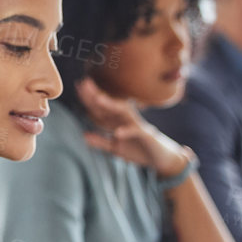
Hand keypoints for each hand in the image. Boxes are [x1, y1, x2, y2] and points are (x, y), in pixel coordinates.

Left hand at [76, 78, 191, 176]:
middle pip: (109, 106)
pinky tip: (118, 132)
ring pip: (123, 113)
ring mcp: (137, 126)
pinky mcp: (147, 136)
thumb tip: (84, 136)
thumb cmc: (140, 151)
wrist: (163, 160)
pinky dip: (127, 131)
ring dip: (111, 106)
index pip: (101, 109)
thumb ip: (101, 142)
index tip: (78, 87)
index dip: (89, 100)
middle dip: (97, 95)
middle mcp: (127, 120)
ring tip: (98, 99)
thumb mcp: (116, 148)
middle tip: (84, 82)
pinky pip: (136, 132)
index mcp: (118, 122)